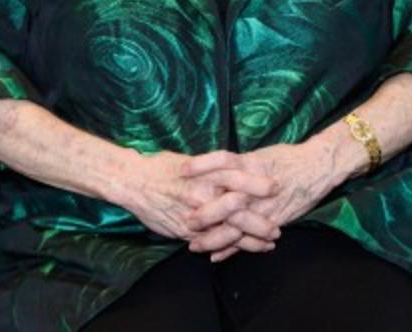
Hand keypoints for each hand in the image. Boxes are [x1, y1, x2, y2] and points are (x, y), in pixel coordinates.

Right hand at [108, 148, 275, 245]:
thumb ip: (214, 169)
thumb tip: (237, 170)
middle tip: (277, 230)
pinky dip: (227, 249)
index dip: (258, 184)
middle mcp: (202, 197)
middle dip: (260, 223)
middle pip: (238, 212)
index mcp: (206, 175)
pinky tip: (240, 251)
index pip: (238, 178)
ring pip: (227, 233)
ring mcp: (194, 217)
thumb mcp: (193, 160)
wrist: (135, 182)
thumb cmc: (163, 167)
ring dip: (249, 242)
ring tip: (267, 245)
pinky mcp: (186, 232)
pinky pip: (211, 244)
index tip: (276, 187)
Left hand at [186, 140, 347, 260]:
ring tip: (194, 246)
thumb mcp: (260, 155)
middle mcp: (255, 186)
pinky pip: (249, 238)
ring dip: (213, 238)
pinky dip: (233, 249)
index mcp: (250, 164)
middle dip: (203, 213)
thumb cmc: (288, 158)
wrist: (316, 168)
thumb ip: (239, 165)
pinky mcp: (274, 219)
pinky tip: (216, 256)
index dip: (200, 167)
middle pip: (224, 201)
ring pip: (234, 226)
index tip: (180, 170)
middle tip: (184, 220)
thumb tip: (216, 169)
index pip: (221, 162)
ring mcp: (264, 206)